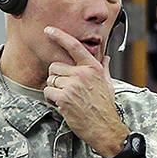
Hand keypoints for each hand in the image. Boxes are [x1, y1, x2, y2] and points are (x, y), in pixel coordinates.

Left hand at [43, 27, 128, 157]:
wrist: (105, 127)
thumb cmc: (105, 107)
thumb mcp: (108, 84)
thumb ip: (103, 69)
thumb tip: (105, 58)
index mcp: (93, 68)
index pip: (74, 46)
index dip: (59, 36)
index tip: (48, 30)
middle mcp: (82, 73)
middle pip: (55, 66)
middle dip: (56, 77)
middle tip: (65, 89)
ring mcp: (73, 85)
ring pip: (50, 80)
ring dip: (54, 89)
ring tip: (66, 98)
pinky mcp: (64, 98)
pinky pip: (48, 92)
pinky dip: (51, 99)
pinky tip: (62, 105)